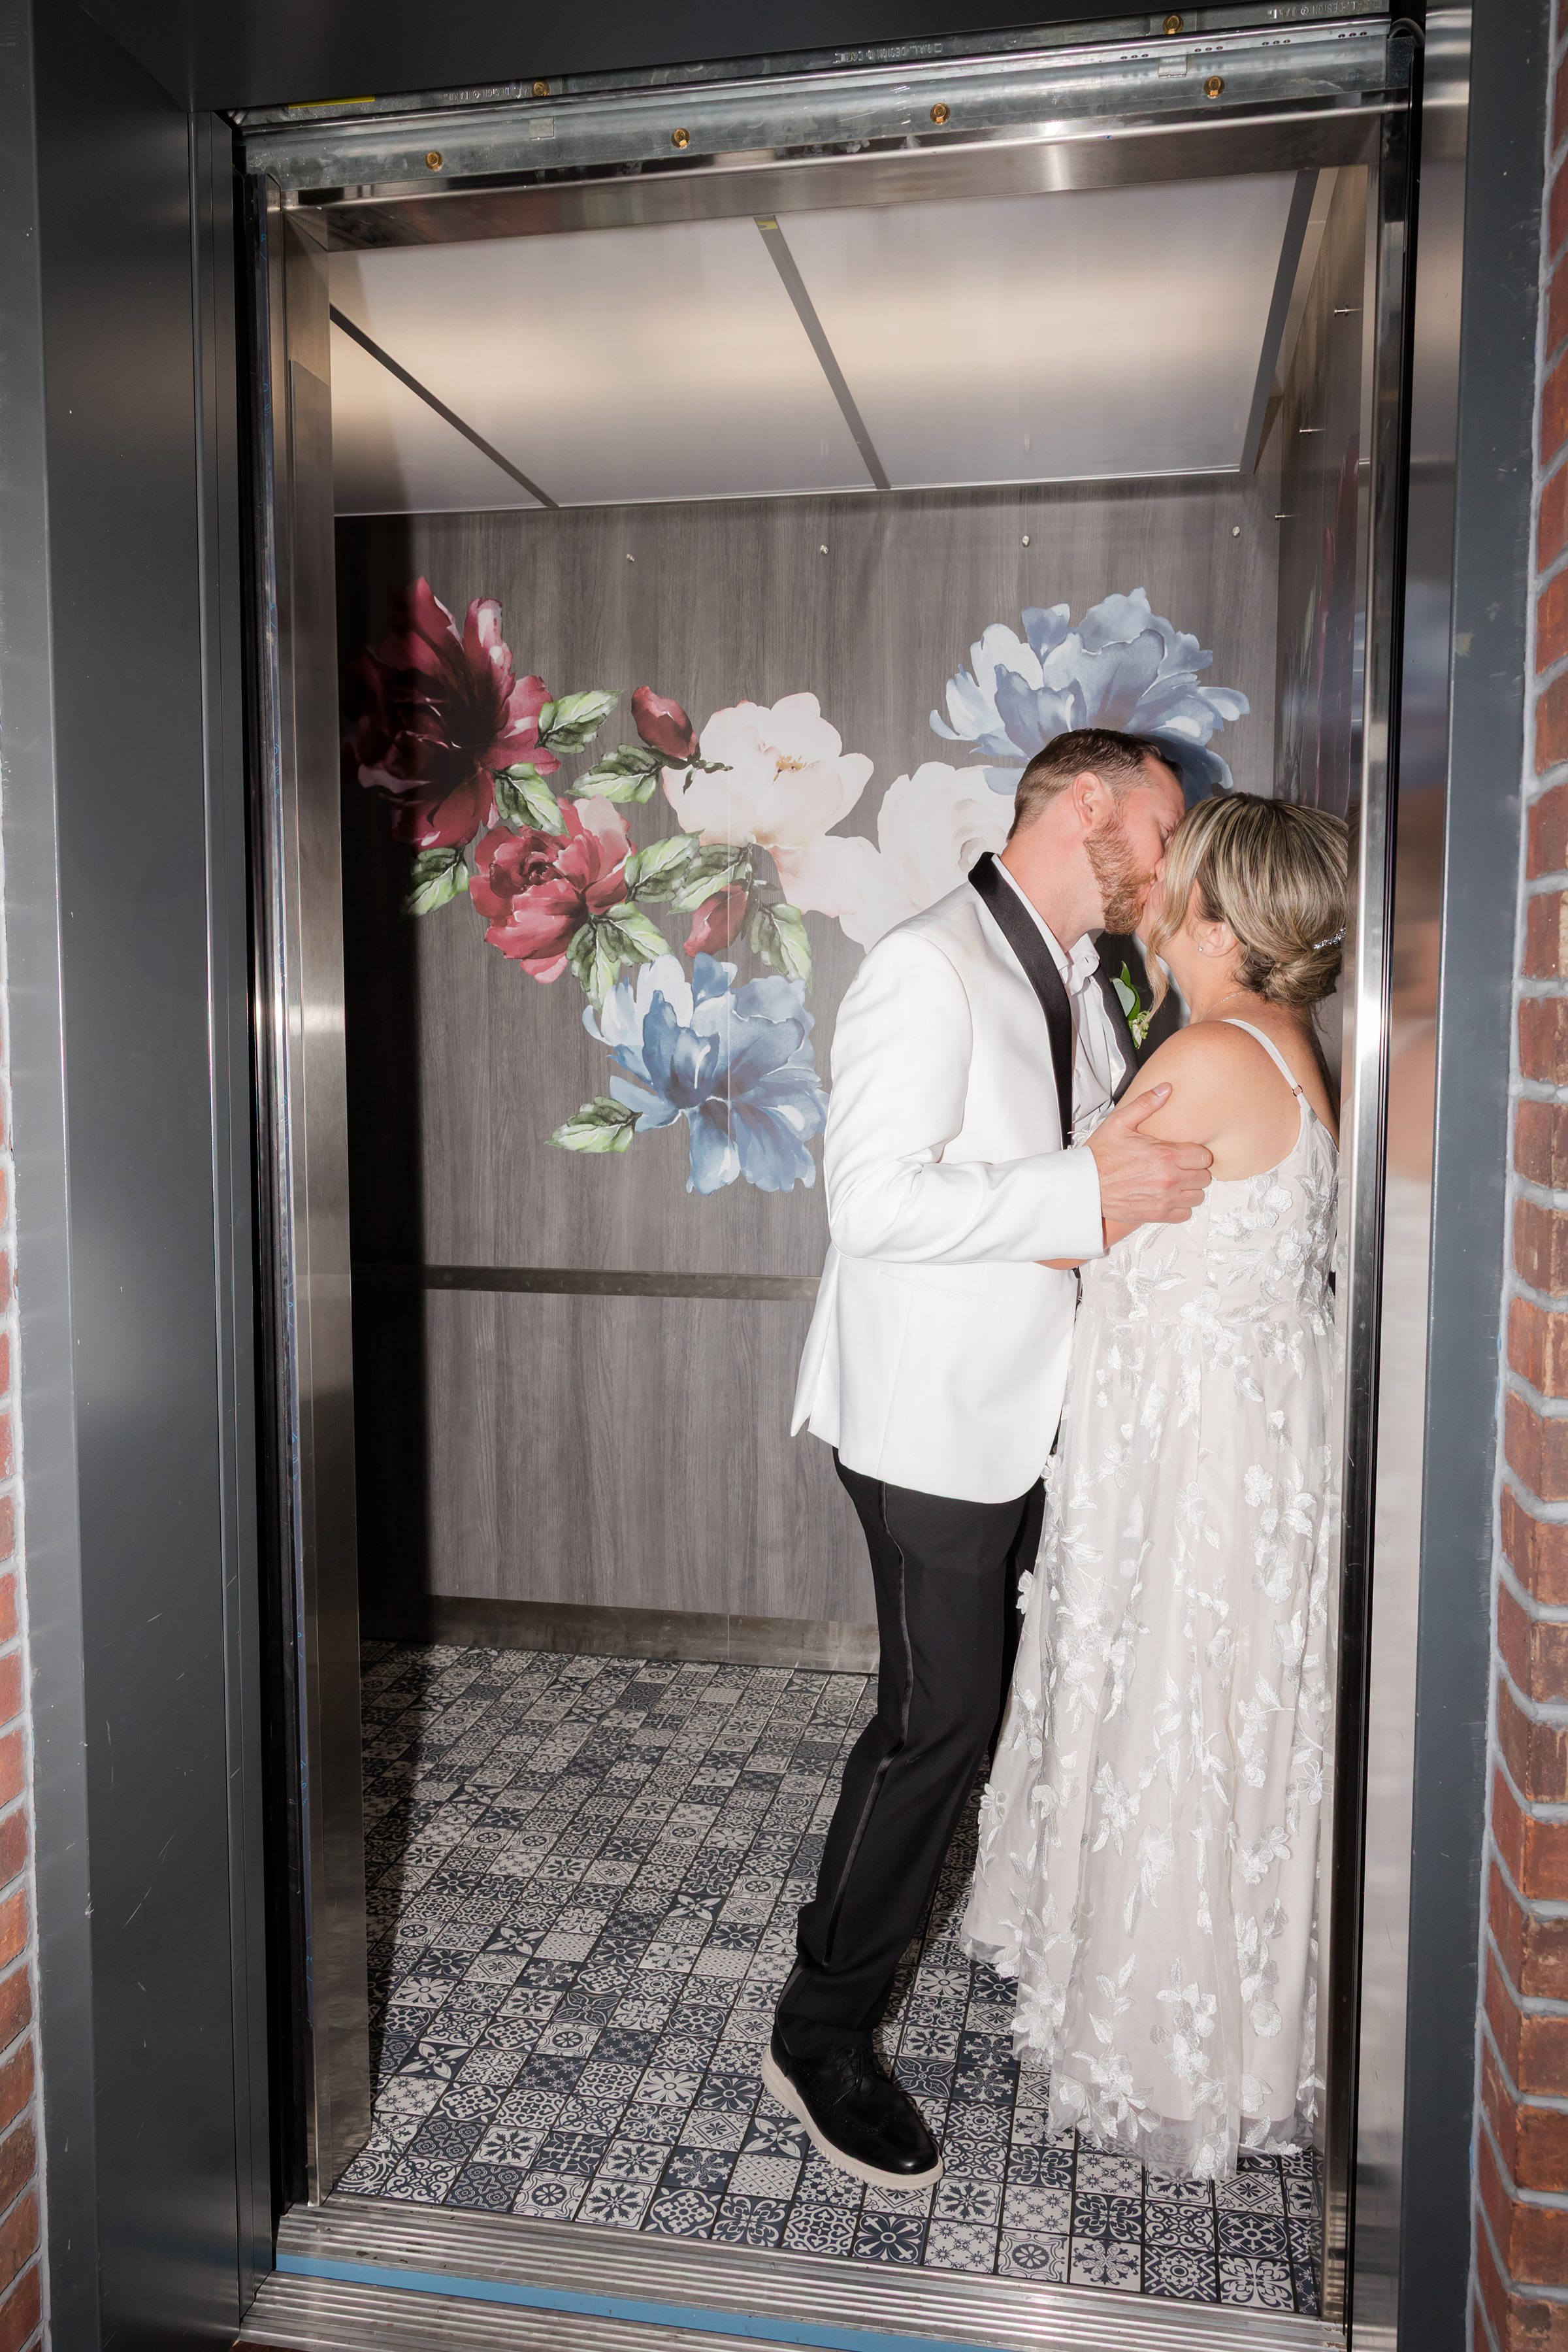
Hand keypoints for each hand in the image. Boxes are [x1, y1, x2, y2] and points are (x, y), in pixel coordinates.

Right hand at [1085, 1083, 1211, 1228]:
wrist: (1084, 1186)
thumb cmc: (1100, 1156)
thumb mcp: (1119, 1123)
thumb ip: (1146, 1104)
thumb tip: (1166, 1088)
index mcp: (1165, 1155)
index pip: (1204, 1157)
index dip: (1196, 1153)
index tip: (1185, 1153)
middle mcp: (1169, 1179)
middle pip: (1204, 1177)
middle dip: (1194, 1171)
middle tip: (1178, 1166)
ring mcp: (1164, 1199)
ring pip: (1197, 1196)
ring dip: (1189, 1189)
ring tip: (1173, 1181)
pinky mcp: (1157, 1214)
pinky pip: (1184, 1213)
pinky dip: (1179, 1206)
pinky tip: (1167, 1196)